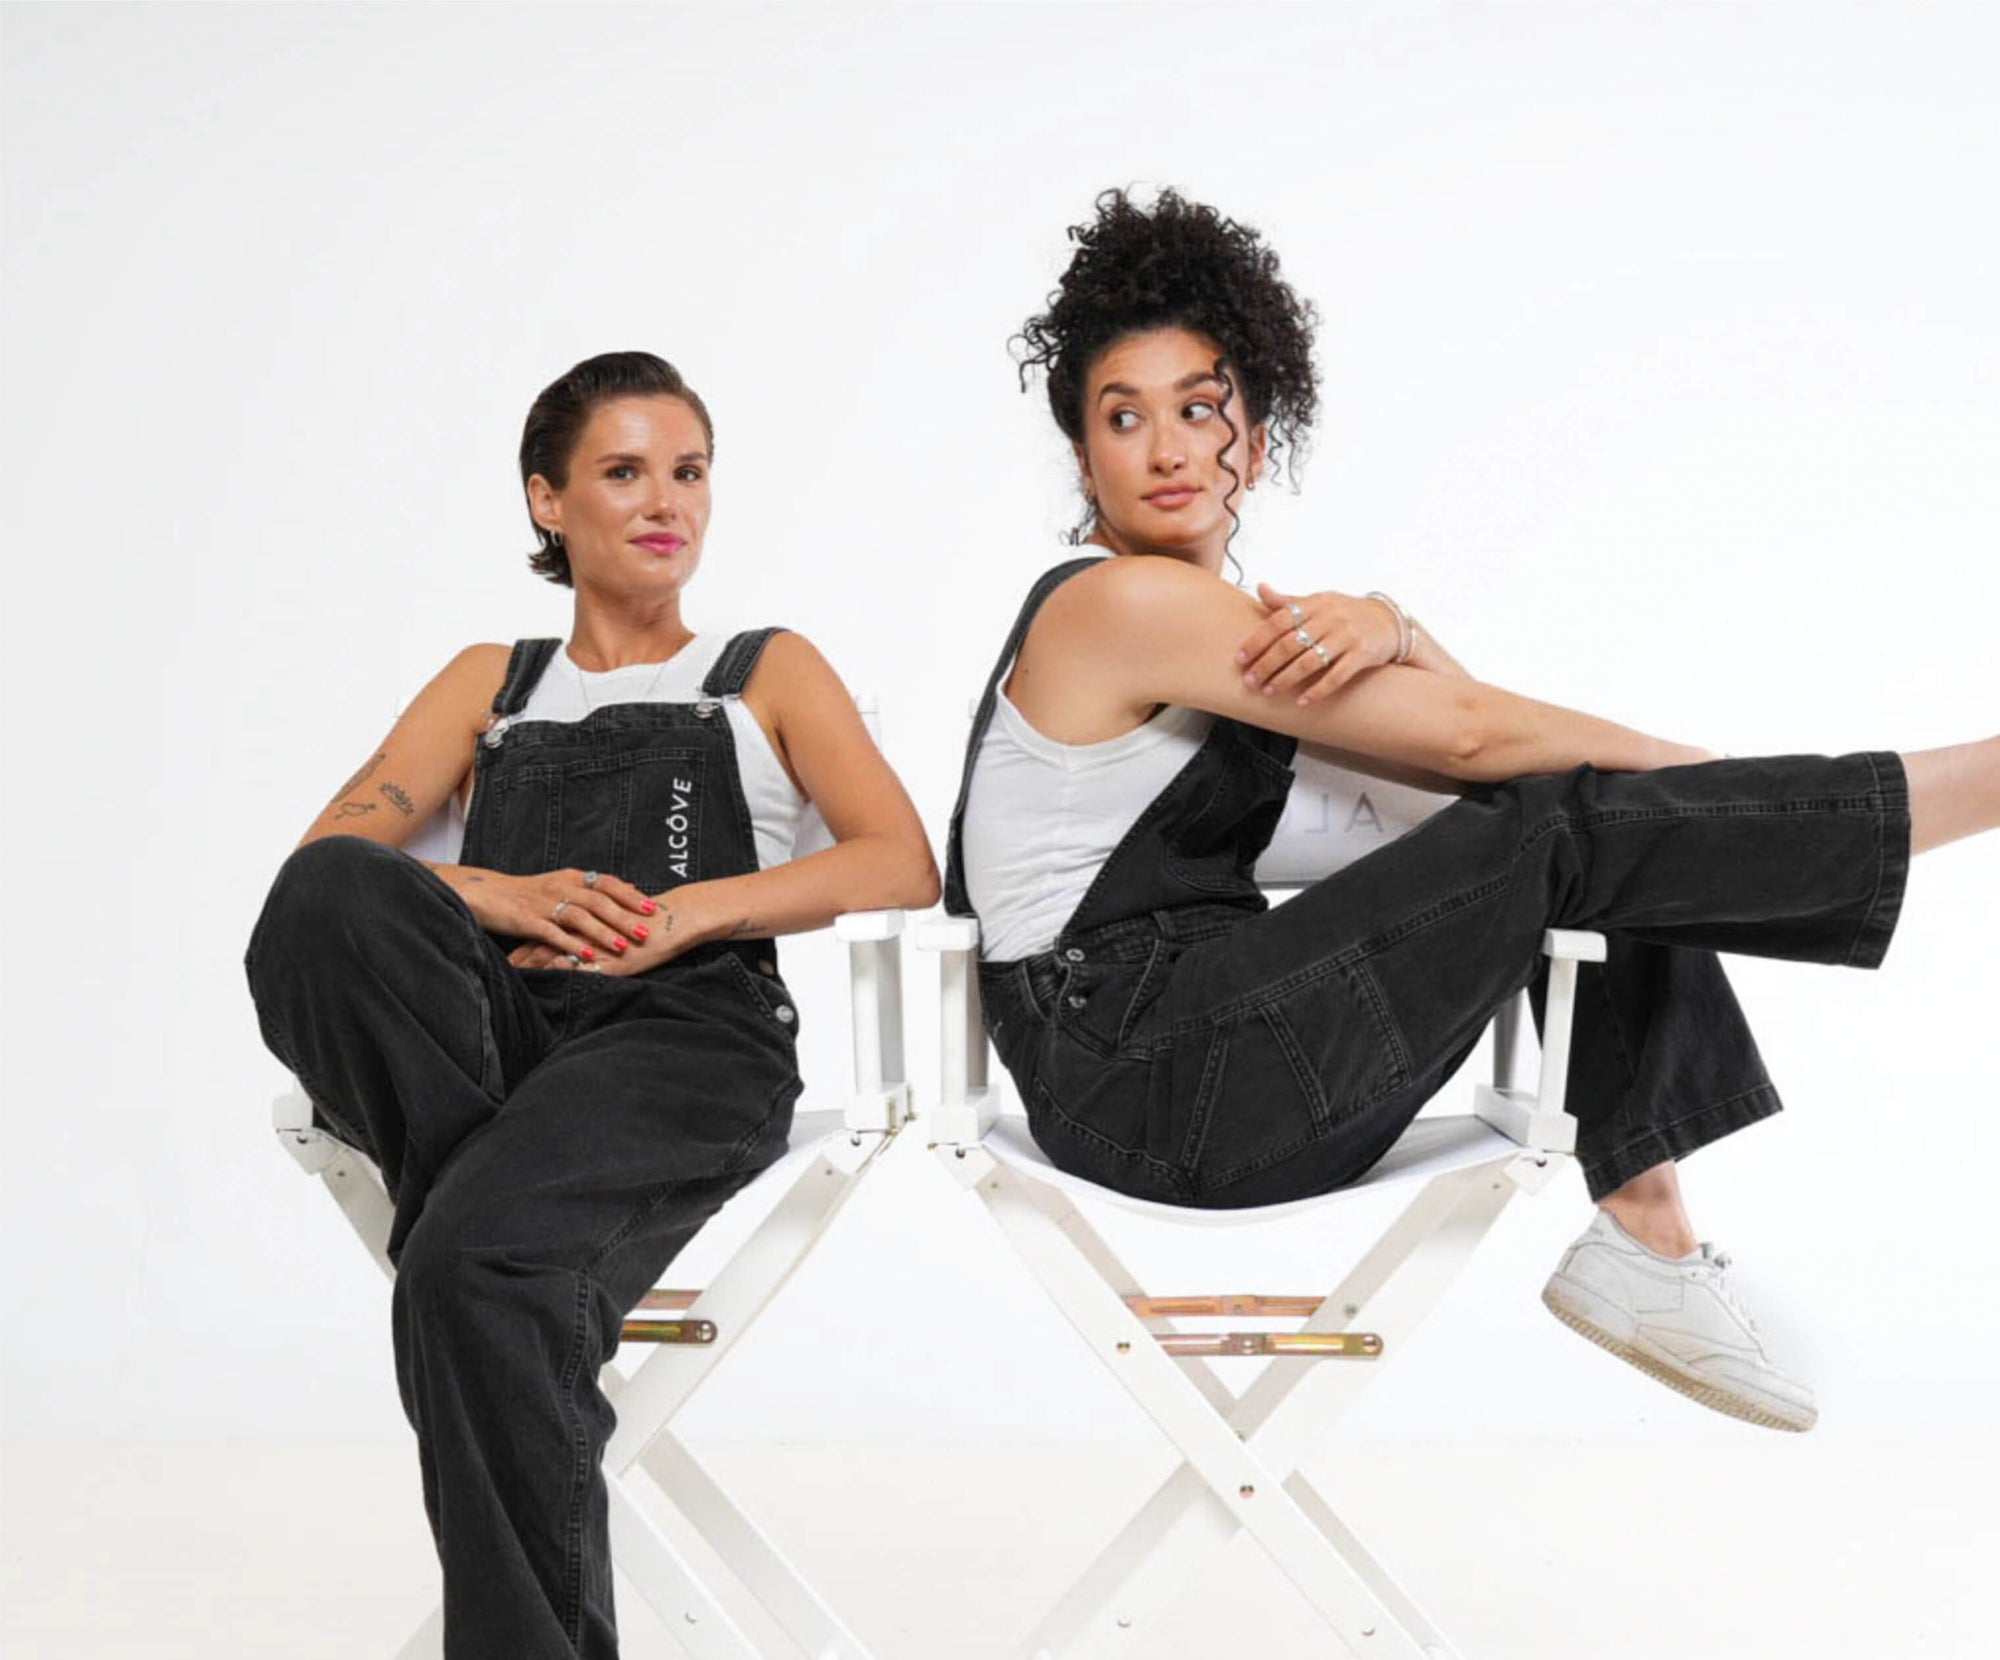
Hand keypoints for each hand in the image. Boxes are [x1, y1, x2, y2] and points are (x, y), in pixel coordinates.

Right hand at [453, 867, 656, 963]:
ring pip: (579, 917)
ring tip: (623, 947)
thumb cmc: (529, 892)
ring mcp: (543, 904)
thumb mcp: (563, 882)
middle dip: (624, 918)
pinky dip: (572, 945)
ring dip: (603, 933)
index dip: (630, 896)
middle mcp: (560, 887)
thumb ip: (595, 886)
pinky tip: (588, 957)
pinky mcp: (527, 921)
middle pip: (598, 901)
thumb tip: (631, 887)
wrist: (486, 893)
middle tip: (646, 932)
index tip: (652, 908)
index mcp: (571, 877)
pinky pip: (554, 934)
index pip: (607, 883)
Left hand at [508, 883, 723, 976]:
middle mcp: (586, 928)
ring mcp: (594, 945)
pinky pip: (578, 967)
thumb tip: (587, 926)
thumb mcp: (620, 917)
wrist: (674, 921)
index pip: (552, 924)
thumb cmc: (650, 921)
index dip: (531, 933)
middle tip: (504, 961)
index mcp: (588, 915)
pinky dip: (560, 972)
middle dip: (525, 952)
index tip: (511, 942)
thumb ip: (602, 920)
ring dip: (536, 964)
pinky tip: (546, 980)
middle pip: (547, 939)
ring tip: (515, 974)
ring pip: (557, 954)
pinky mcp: (607, 960)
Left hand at [1235, 583, 1401, 705]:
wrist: (1390, 621)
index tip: (1240, 658)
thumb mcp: (1319, 602)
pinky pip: (1337, 675)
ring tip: (1269, 691)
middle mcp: (1330, 618)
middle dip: (1266, 664)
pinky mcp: (1363, 654)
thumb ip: (1289, 602)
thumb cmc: (1347, 613)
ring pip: (1310, 661)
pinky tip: (1302, 701)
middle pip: (1290, 644)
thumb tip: (1262, 589)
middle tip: (1250, 681)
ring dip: (1286, 679)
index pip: (1278, 621)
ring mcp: (1347, 636)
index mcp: (1315, 604)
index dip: (1257, 641)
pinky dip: (1318, 690)